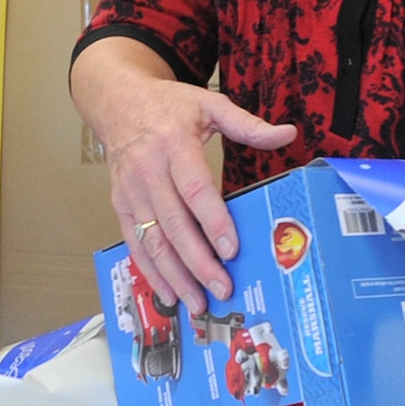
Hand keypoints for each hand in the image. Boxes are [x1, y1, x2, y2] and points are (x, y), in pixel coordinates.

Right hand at [72, 39, 295, 314]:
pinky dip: (151, 272)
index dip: (212, 221)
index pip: (194, 188)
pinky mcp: (120, 205)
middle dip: (198, 262)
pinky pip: (134, 243)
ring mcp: (131, 191)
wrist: (117, 102)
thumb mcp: (208, 103)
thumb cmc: (168, 106)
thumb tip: (288, 134)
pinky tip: (169, 293)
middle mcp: (148, 171)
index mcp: (173, 144)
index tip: (232, 249)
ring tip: (198, 303)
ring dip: (175, 276)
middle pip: (174, 224)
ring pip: (152, 241)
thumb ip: (247, 124)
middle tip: (223, 289)